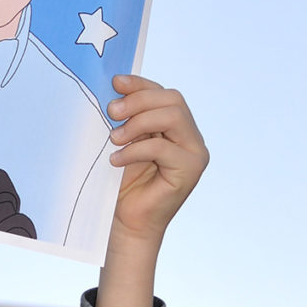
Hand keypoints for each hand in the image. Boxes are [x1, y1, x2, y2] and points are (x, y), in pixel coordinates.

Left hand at [95, 77, 207, 306]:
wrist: (126, 223)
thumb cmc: (121, 184)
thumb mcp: (123, 141)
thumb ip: (127, 116)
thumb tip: (116, 85)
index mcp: (176, 126)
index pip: (164, 94)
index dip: (140, 84)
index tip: (115, 83)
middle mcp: (191, 137)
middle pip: (172, 100)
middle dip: (139, 101)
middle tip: (111, 112)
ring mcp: (195, 153)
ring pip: (172, 116)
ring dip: (138, 123)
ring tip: (114, 138)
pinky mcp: (191, 169)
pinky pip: (163, 147)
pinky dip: (136, 149)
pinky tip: (117, 160)